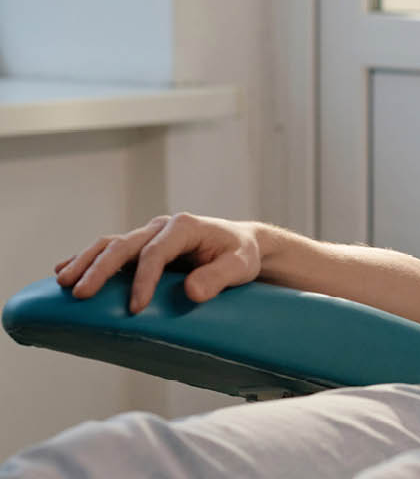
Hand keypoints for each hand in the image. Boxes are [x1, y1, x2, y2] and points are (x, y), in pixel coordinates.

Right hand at [54, 213, 262, 313]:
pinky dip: (87, 259)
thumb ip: (220, 277)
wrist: (241, 245)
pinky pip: (110, 249)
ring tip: (62, 283)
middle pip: (124, 244)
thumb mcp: (240, 265)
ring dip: (85, 262)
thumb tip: (191, 292)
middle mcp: (161, 227)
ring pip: (110, 244)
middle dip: (100, 269)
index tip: (134, 308)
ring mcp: (149, 235)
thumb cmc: (241, 255)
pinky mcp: (142, 246)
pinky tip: (63, 271)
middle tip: (80, 294)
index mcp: (184, 227)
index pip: (155, 253)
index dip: (143, 279)